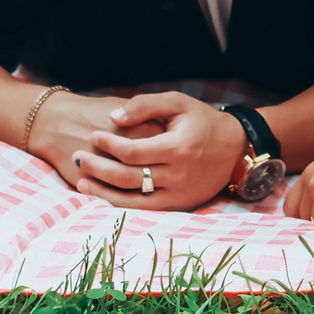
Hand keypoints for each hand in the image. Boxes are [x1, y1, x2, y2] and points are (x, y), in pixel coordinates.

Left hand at [44, 90, 243, 210]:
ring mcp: (178, 194)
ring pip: (131, 200)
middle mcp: (178, 175)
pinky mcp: (178, 206)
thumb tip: (113, 117)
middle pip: (127, 177)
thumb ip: (145, 105)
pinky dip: (119, 205)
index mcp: (178, 147)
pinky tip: (101, 196)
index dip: (108, 144)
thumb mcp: (178, 102)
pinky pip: (143, 211)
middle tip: (78, 158)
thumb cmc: (201, 121)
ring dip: (102, 192)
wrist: (235, 149)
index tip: (93, 136)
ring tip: (81, 181)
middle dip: (97, 168)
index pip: (132, 151)